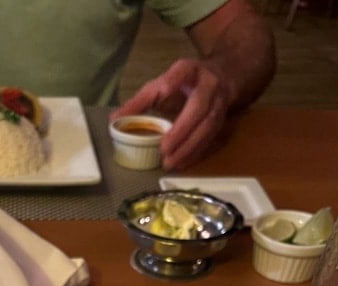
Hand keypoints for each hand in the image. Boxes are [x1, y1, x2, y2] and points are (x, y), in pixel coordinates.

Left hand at [113, 58, 230, 170]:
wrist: (224, 76)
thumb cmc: (184, 84)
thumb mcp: (161, 85)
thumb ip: (140, 101)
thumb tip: (114, 120)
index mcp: (189, 70)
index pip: (180, 74)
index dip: (173, 82)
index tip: (163, 90)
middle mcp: (208, 84)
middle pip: (198, 107)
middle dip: (182, 130)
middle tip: (164, 150)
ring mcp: (219, 102)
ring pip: (208, 126)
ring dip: (189, 147)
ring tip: (170, 163)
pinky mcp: (223, 119)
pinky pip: (211, 138)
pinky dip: (196, 152)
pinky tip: (182, 163)